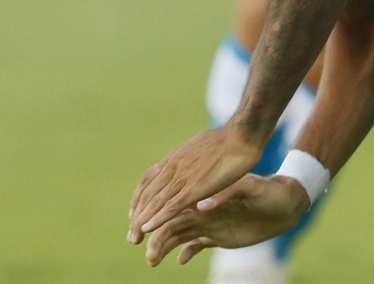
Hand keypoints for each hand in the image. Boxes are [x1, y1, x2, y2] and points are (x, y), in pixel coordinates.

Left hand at [128, 123, 265, 243]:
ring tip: (134, 238)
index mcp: (175, 158)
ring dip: (142, 221)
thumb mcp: (203, 145)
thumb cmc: (230, 138)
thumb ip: (192, 156)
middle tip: (131, 234)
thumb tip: (191, 154)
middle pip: (147, 194)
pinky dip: (157, 218)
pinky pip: (171, 205)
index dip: (139, 198)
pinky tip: (149, 229)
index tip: (134, 213)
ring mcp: (182, 177)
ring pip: (155, 202)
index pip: (148, 180)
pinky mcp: (194, 188)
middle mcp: (173, 167)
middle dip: (137, 215)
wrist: (242, 135)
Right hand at [144, 175, 309, 266]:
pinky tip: (179, 260)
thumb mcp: (250, 188)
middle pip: (169, 223)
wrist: (286, 202)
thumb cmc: (268, 190)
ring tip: (153, 260)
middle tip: (148, 254)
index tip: (143, 229)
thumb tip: (202, 206)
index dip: (156, 216)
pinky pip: (194, 245)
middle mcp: (203, 209)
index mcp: (206, 195)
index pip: (174, 205)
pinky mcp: (218, 235)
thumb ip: (226, 194)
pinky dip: (184, 252)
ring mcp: (209, 223)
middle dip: (155, 237)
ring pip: (176, 235)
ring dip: (163, 247)